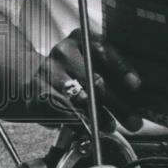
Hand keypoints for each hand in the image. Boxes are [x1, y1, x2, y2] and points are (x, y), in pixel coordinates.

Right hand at [28, 29, 142, 131]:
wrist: (30, 72)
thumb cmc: (72, 66)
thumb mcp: (89, 56)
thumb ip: (110, 67)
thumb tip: (134, 90)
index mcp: (82, 38)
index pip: (105, 51)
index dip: (122, 69)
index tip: (137, 86)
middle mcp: (64, 53)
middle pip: (95, 80)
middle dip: (118, 104)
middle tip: (134, 121)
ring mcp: (49, 72)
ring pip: (79, 99)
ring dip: (99, 116)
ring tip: (112, 127)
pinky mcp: (38, 92)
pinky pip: (61, 111)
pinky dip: (78, 123)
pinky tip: (90, 128)